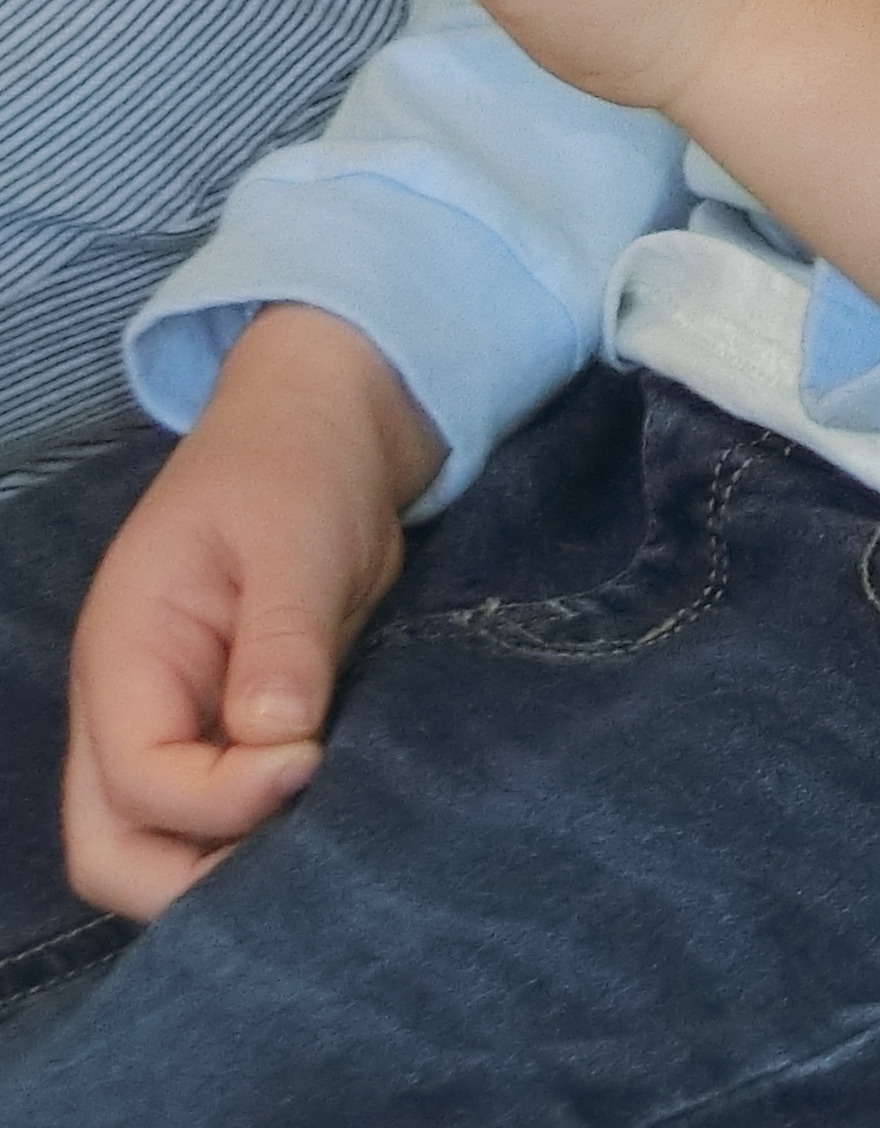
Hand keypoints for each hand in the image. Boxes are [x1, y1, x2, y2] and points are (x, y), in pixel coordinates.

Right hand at [62, 306, 435, 917]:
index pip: (136, 782)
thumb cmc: (297, 470)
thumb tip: (277, 741)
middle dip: (195, 883)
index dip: (220, 799)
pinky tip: (330, 827)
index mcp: (123, 660)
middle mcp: (127, 711)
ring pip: (156, 851)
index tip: (308, 760)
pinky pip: (216, 821)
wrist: (323, 432)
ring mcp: (171, 729)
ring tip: (323, 850)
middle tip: (306, 854)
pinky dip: (260, 840)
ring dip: (228, 871)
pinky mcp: (225, 736)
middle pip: (114, 853)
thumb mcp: (295, 539)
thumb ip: (282, 640)